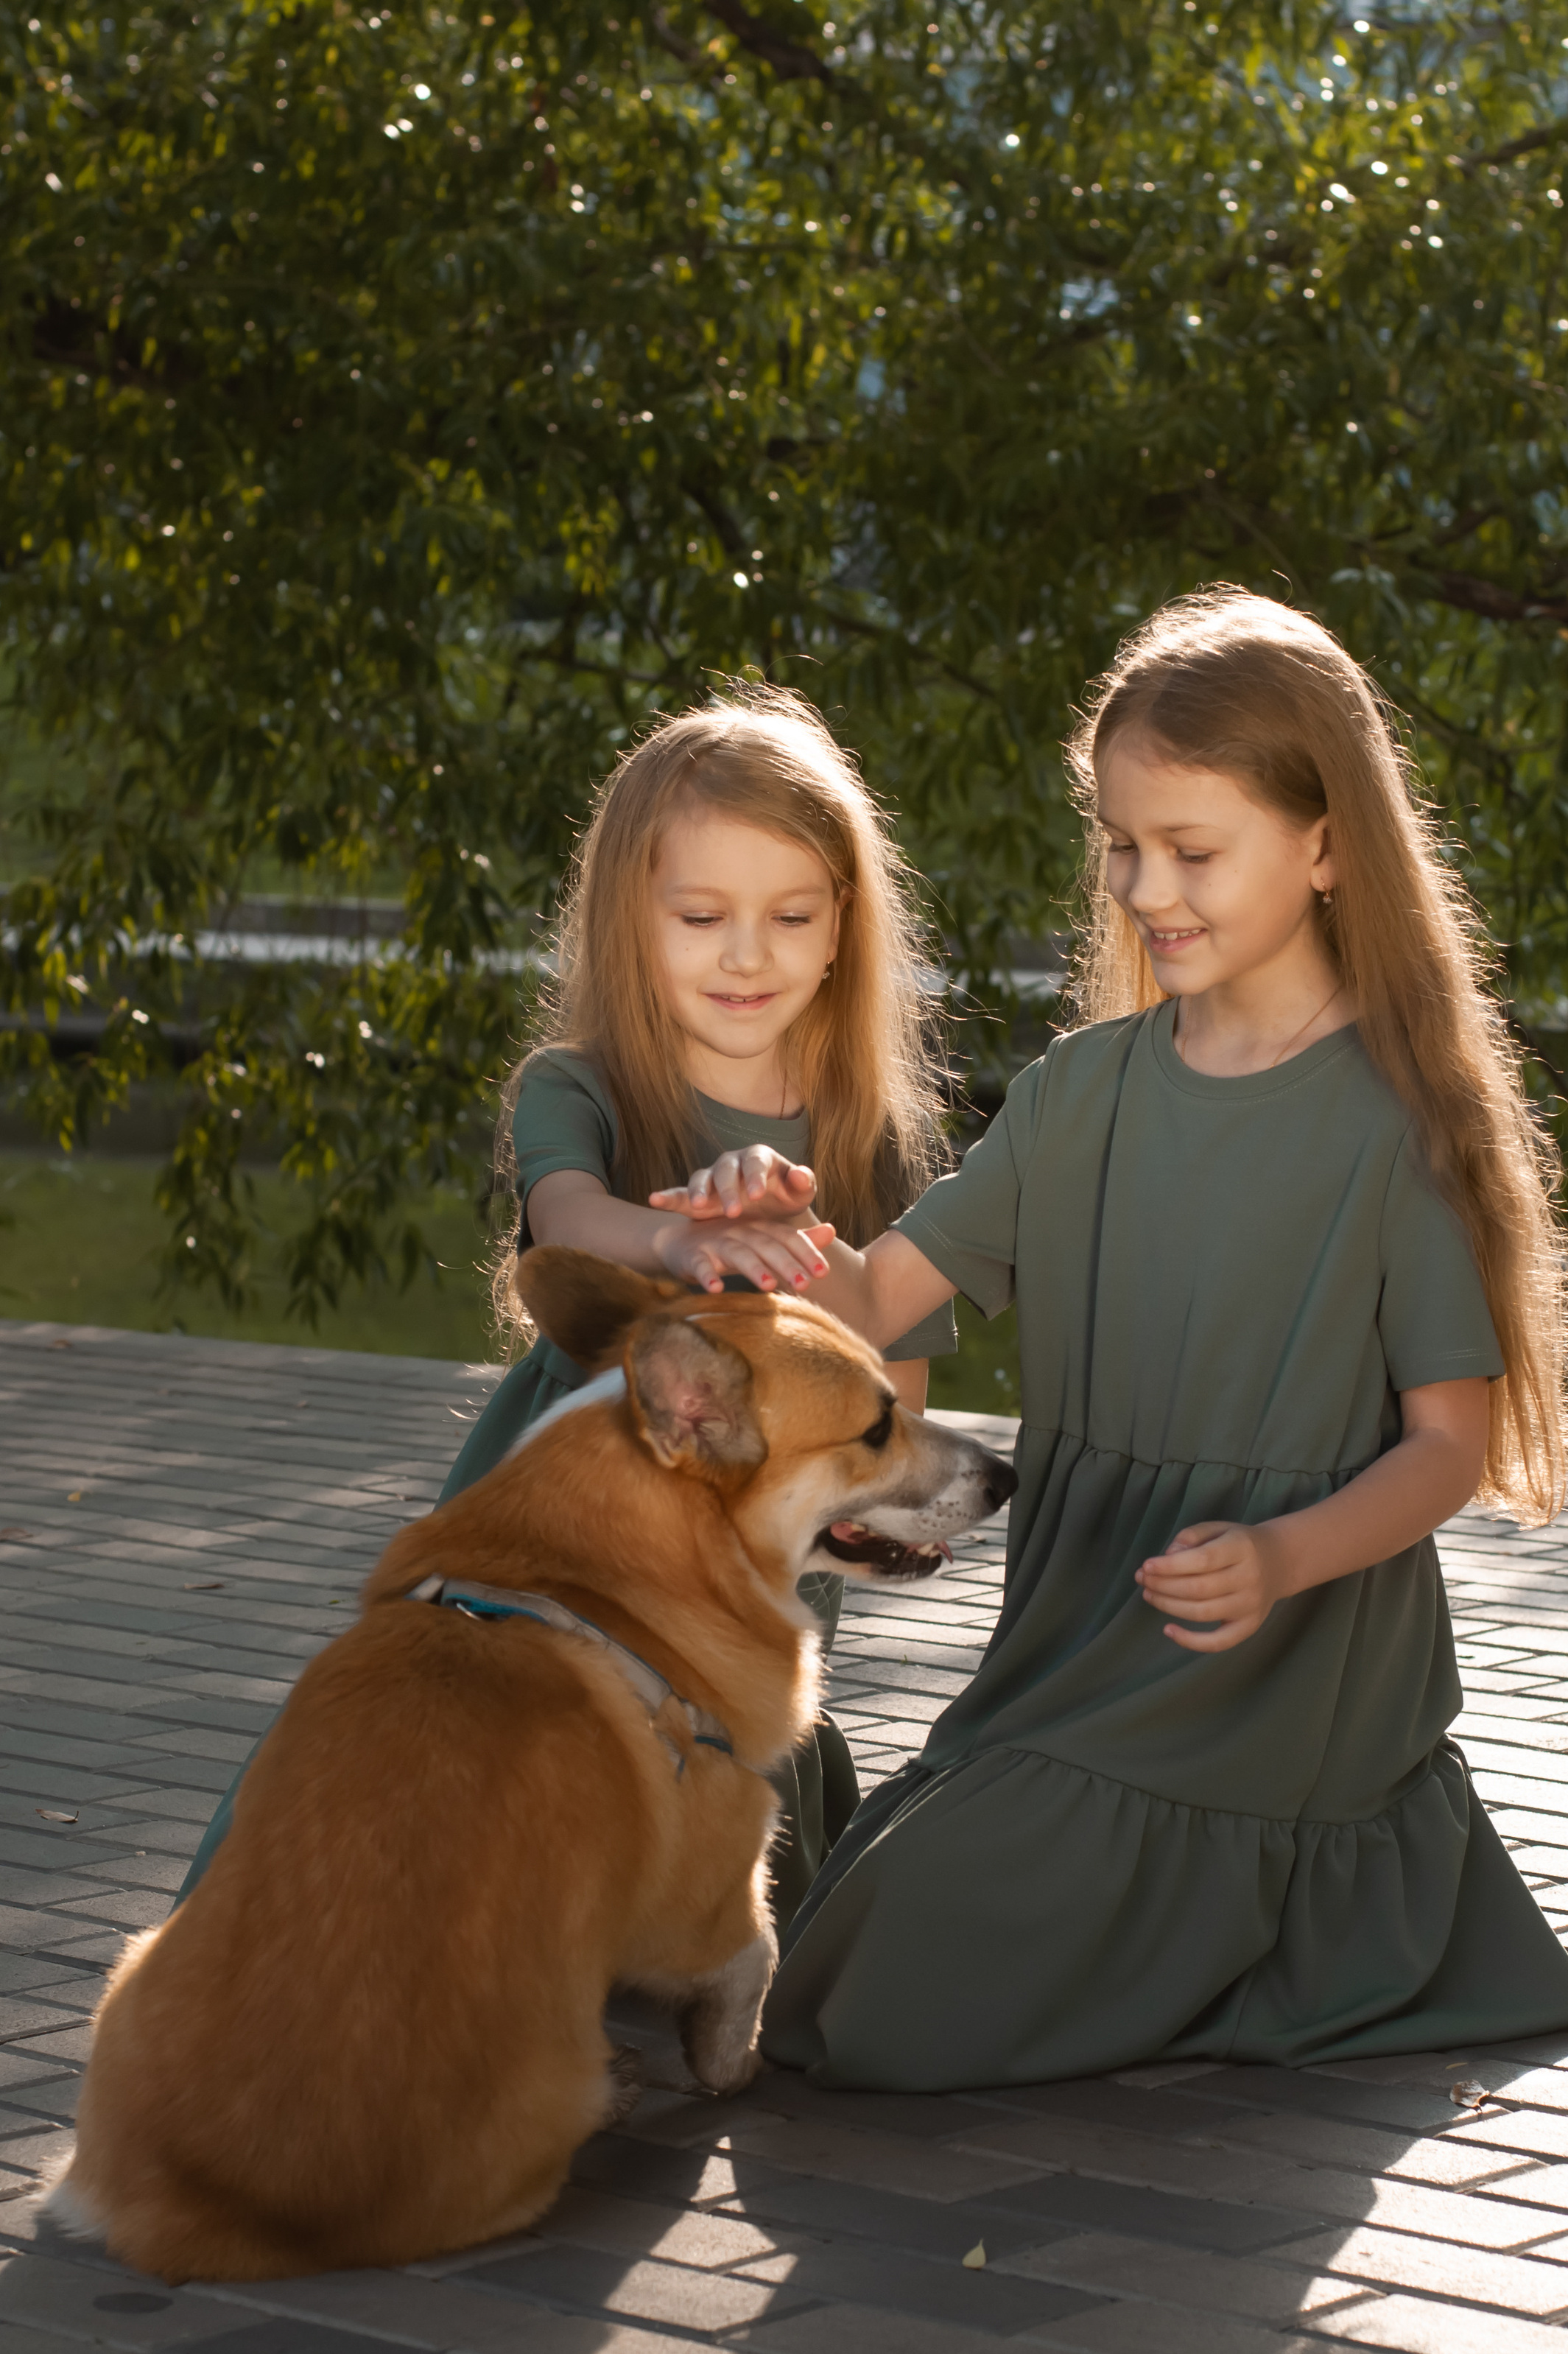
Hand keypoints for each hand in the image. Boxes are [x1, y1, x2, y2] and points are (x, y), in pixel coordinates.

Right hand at [651, 1146, 816, 1225]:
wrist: (768, 1211)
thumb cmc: (786, 1198)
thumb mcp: (799, 1194)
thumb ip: (803, 1183)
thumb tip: (800, 1175)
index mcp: (759, 1158)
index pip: (756, 1161)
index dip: (755, 1176)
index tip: (758, 1194)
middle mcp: (733, 1163)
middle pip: (726, 1170)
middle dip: (728, 1189)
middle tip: (732, 1211)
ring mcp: (712, 1178)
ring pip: (702, 1179)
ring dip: (698, 1192)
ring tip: (697, 1208)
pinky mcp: (697, 1196)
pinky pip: (680, 1194)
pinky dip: (668, 1197)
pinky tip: (655, 1200)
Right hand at [654, 1215, 836, 1296]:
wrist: (680, 1240)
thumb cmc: (730, 1242)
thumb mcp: (764, 1239)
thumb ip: (797, 1239)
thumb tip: (832, 1230)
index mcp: (761, 1228)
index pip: (787, 1237)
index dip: (806, 1252)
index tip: (824, 1272)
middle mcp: (741, 1231)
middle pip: (767, 1246)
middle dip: (786, 1264)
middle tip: (805, 1284)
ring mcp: (716, 1242)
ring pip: (738, 1254)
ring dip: (753, 1269)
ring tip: (769, 1286)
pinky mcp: (694, 1255)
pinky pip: (701, 1264)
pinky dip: (707, 1274)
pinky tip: (716, 1288)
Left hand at [1135, 1520, 1292, 1652]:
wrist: (1278, 1561)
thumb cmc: (1238, 1543)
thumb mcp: (1217, 1528)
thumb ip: (1191, 1537)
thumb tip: (1168, 1557)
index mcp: (1242, 1548)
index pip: (1202, 1560)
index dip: (1170, 1566)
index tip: (1146, 1566)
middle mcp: (1250, 1578)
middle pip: (1199, 1589)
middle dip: (1163, 1585)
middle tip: (1142, 1579)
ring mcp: (1251, 1606)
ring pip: (1203, 1613)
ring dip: (1169, 1606)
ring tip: (1149, 1594)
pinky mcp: (1250, 1626)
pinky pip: (1219, 1642)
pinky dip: (1191, 1641)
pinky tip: (1168, 1630)